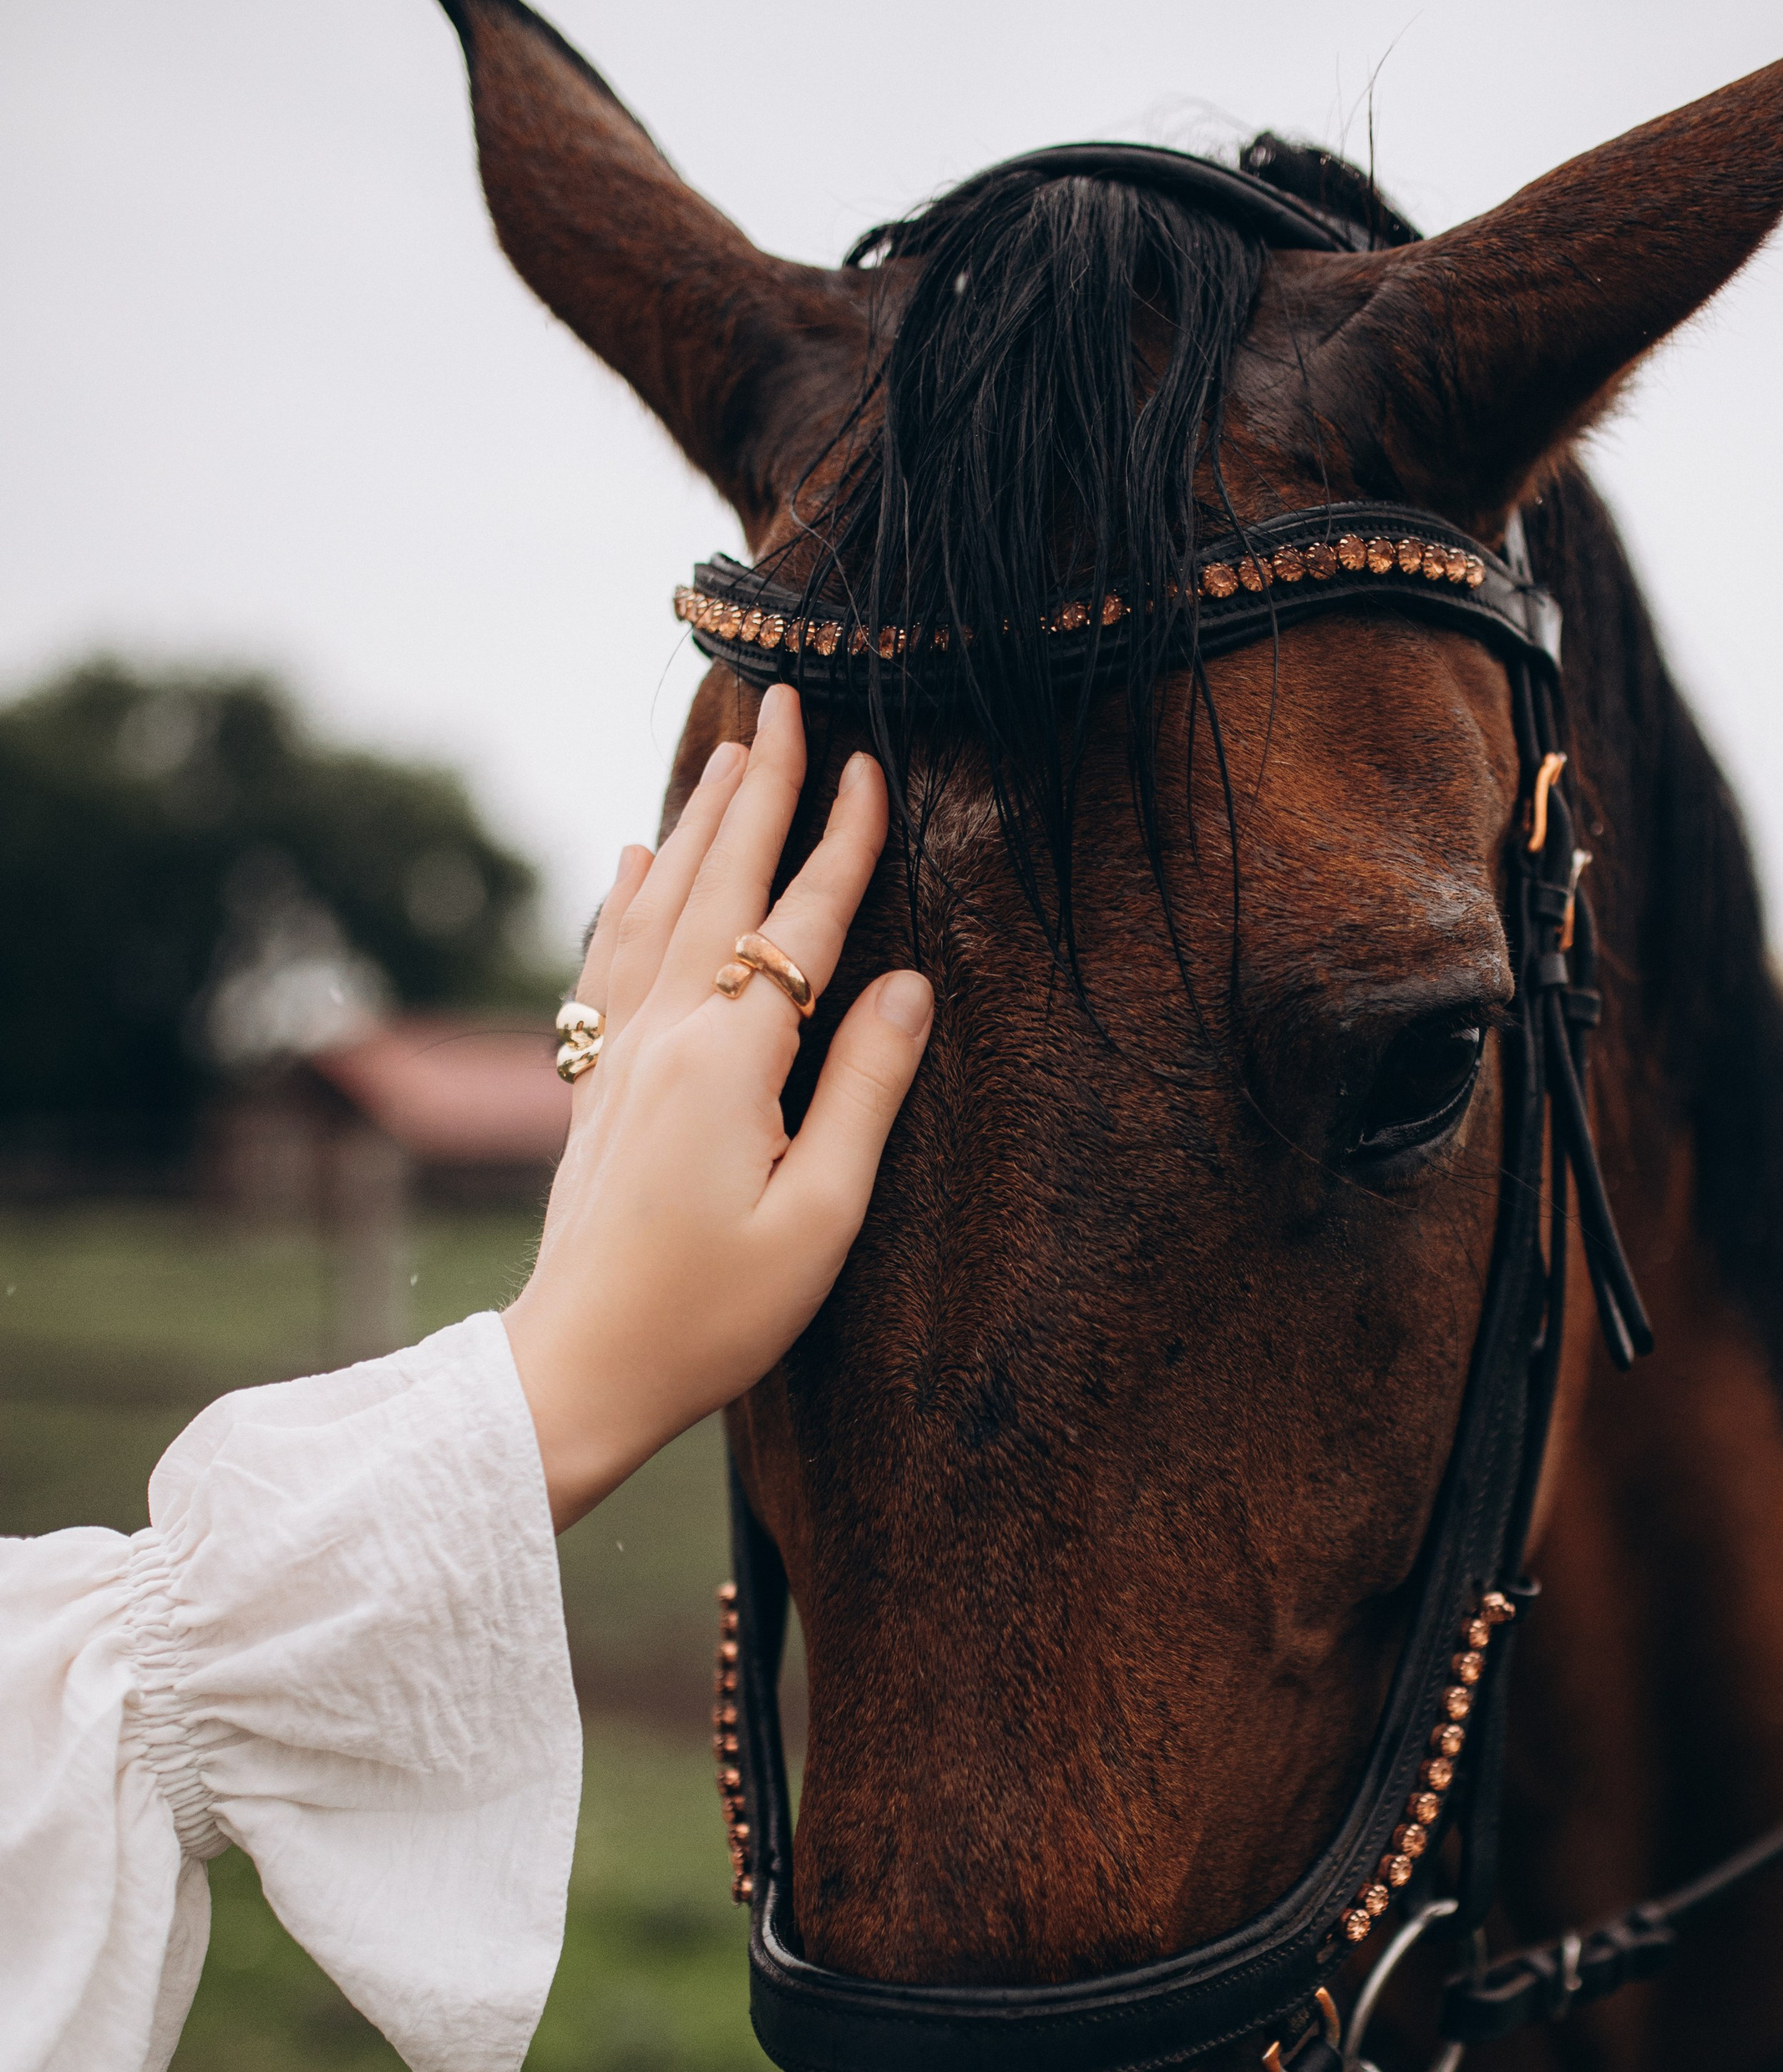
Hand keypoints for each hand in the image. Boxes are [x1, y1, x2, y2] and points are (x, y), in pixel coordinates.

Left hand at [503, 687, 930, 1530]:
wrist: (581, 1369)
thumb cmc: (713, 1314)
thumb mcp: (823, 1217)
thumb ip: (867, 1091)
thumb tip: (912, 986)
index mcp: (730, 1061)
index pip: (803, 926)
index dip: (843, 844)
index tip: (871, 765)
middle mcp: (666, 1036)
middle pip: (719, 885)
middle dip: (759, 790)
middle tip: (784, 702)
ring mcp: (621, 1056)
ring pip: (662, 908)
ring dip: (698, 824)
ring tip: (727, 754)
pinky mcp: (595, 1087)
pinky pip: (611, 962)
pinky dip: (626, 899)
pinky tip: (632, 860)